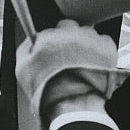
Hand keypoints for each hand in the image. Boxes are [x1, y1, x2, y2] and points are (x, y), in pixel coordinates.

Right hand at [15, 19, 129, 129]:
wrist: (76, 103)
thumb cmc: (49, 90)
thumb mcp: (22, 68)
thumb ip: (26, 47)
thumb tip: (32, 39)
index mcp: (49, 36)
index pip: (51, 28)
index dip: (53, 40)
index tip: (55, 49)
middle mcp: (71, 33)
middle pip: (70, 26)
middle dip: (69, 37)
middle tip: (69, 56)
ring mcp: (90, 39)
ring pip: (88, 33)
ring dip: (86, 43)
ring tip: (83, 62)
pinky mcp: (107, 47)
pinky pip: (104, 40)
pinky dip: (101, 49)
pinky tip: (95, 63)